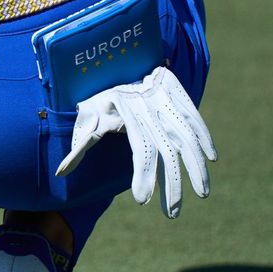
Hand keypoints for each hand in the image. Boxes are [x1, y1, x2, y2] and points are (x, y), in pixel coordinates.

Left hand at [55, 66, 216, 217]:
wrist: (116, 58)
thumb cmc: (100, 96)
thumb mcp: (87, 115)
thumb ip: (79, 144)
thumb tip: (61, 173)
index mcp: (128, 115)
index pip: (140, 151)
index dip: (143, 175)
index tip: (142, 200)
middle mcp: (150, 109)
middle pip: (167, 151)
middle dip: (172, 184)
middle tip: (172, 213)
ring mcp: (166, 100)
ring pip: (187, 137)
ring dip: (196, 167)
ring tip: (202, 194)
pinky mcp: (177, 92)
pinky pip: (194, 117)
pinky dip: (205, 137)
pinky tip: (211, 159)